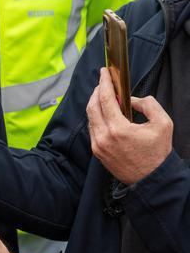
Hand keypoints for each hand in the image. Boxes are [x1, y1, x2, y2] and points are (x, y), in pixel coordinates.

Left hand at [87, 67, 173, 184]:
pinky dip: (96, 117)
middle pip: (92, 106)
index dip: (104, 83)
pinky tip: (104, 112)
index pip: (106, 99)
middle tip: (104, 82)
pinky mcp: (96, 151)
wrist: (152, 180)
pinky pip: (92, 128)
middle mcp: (104, 136)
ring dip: (95, 103)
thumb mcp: (163, 124)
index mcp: (118, 129)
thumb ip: (149, 105)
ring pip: (90, 117)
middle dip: (97, 91)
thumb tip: (132, 99)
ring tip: (104, 95)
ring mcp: (97, 145)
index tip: (103, 72)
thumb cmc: (158, 153)